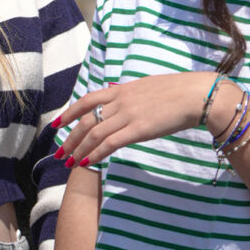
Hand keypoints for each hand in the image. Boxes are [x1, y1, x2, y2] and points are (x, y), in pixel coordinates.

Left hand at [52, 72, 213, 166]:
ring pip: (94, 133)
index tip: (56, 124)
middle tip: (59, 153)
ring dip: (79, 150)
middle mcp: (120, 100)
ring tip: (69, 163)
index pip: (87, 100)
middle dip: (70, 138)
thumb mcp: (146, 86)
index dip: (69, 112)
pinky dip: (95, 154)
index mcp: (121, 89)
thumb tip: (118, 97)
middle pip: (86, 120)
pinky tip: (87, 163)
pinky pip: (110, 143)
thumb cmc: (175, 91)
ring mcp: (128, 114)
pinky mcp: (138, 129)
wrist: (193, 95)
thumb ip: (129, 94)